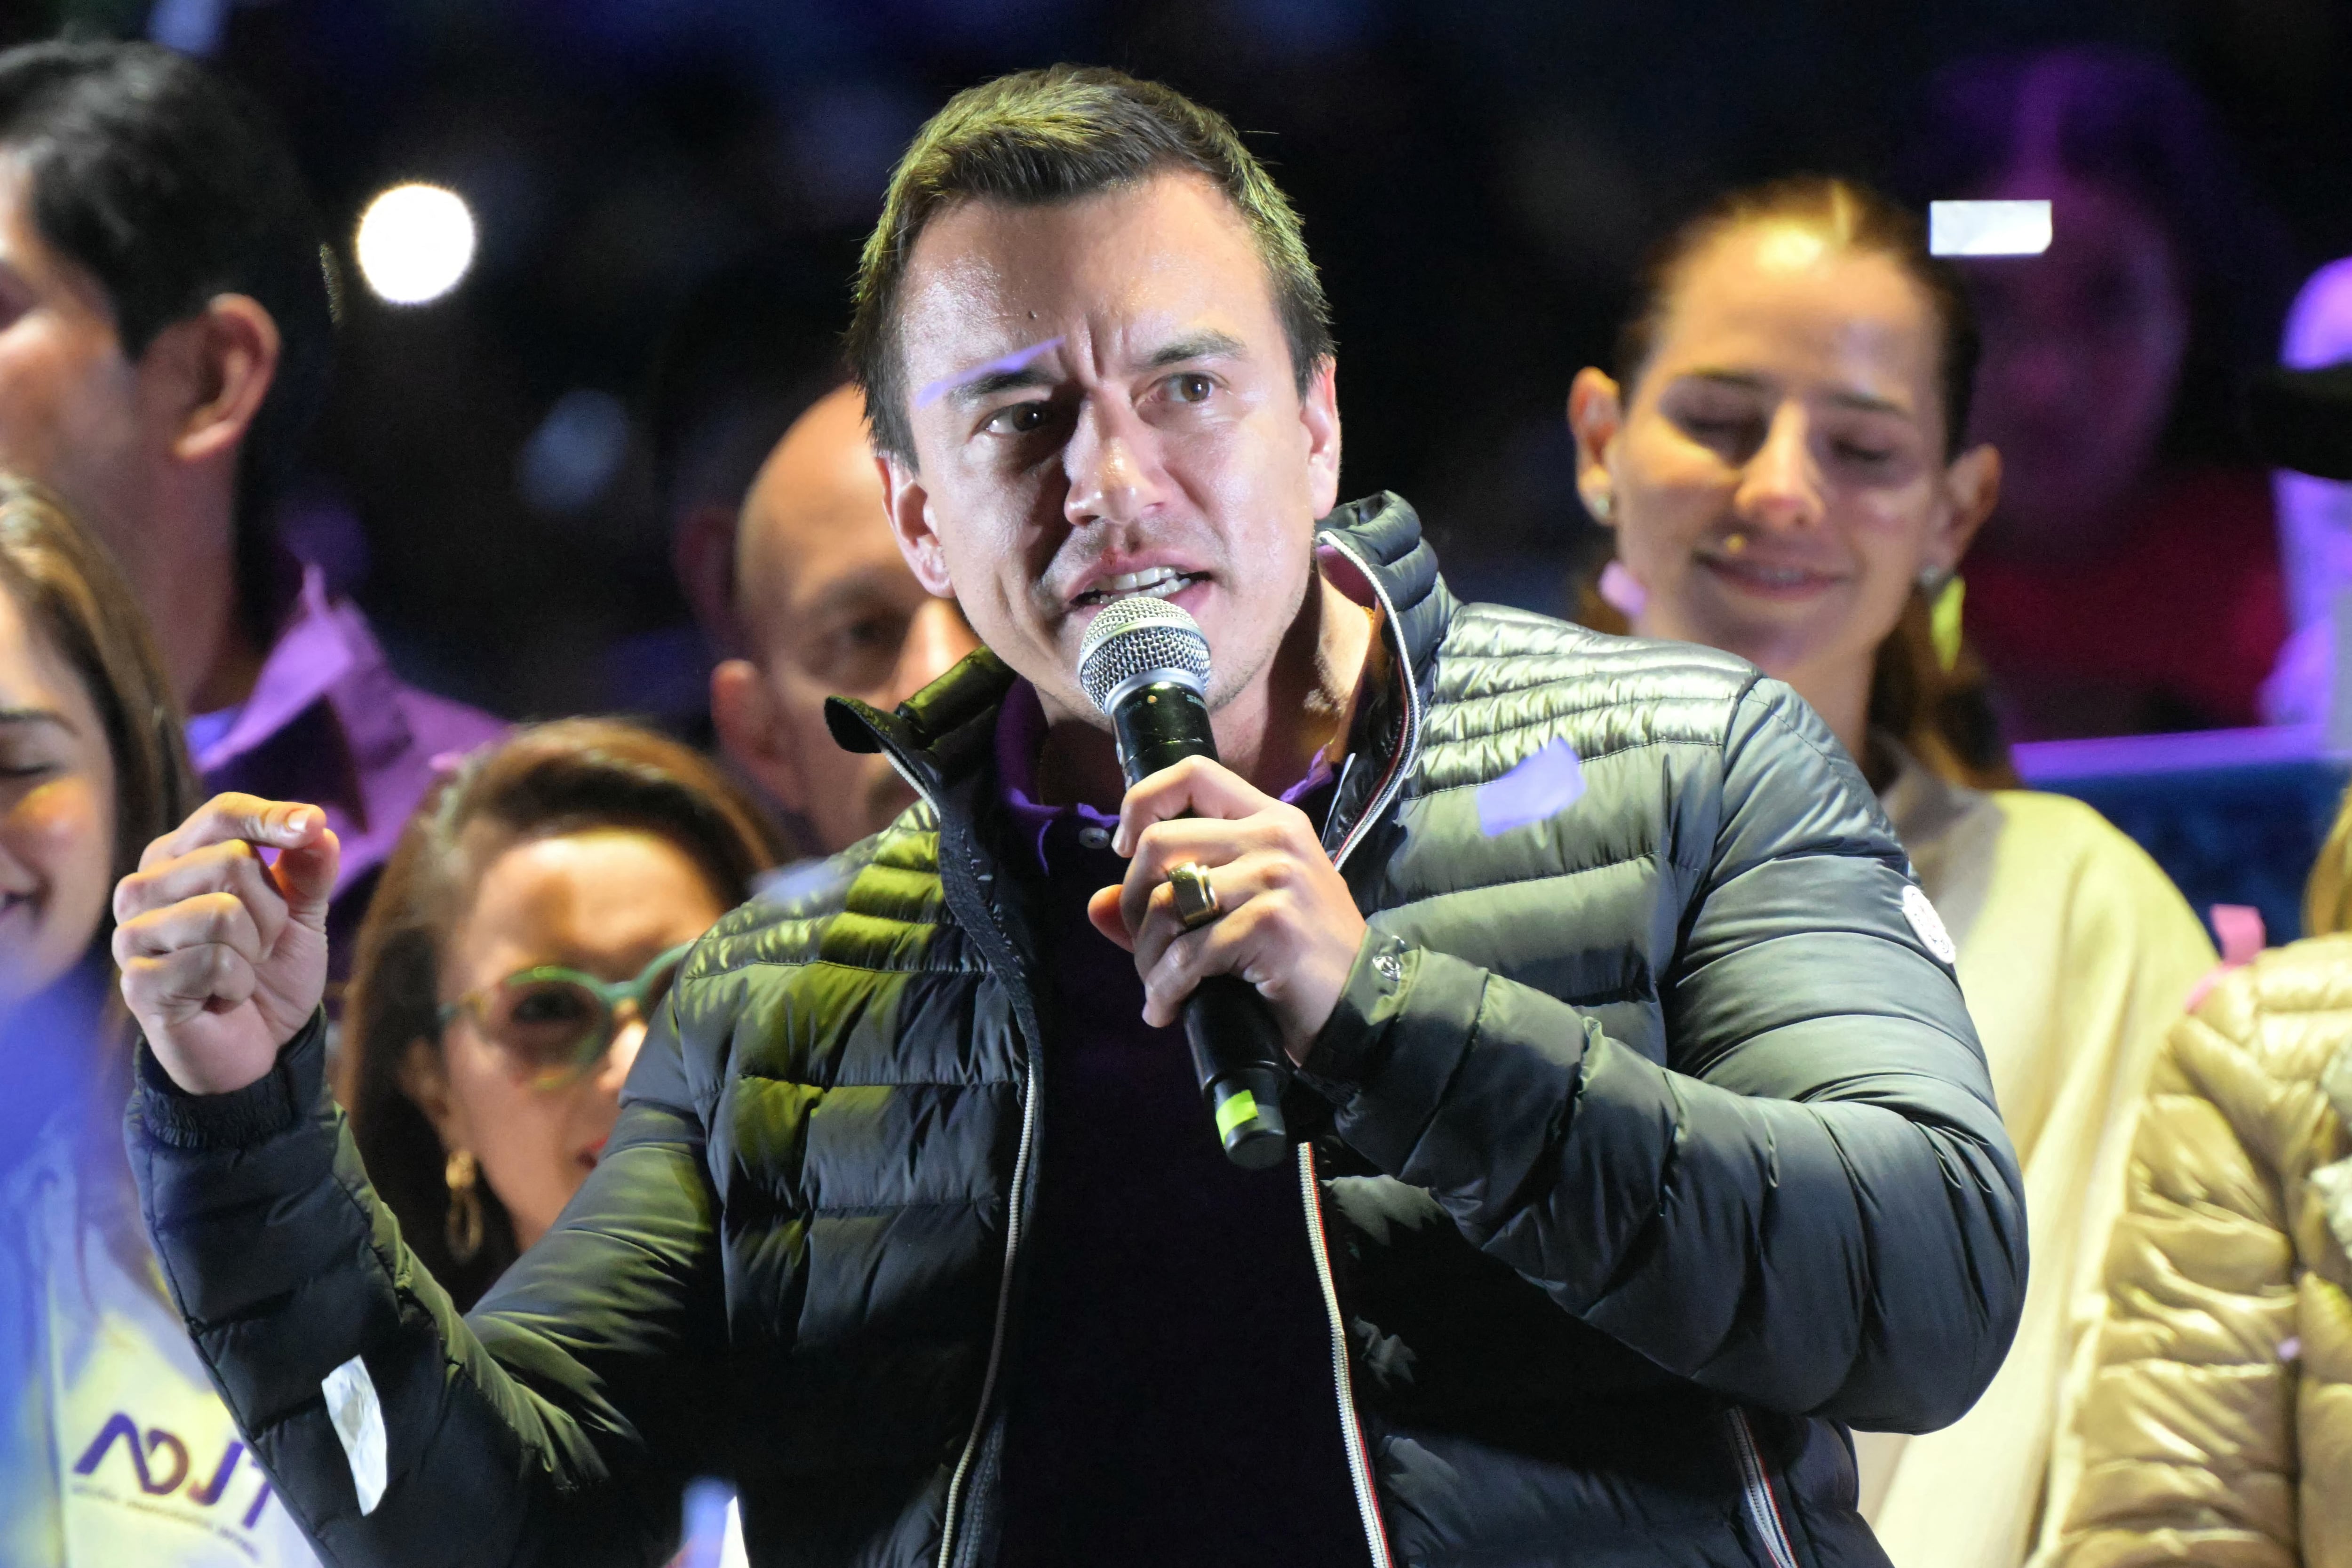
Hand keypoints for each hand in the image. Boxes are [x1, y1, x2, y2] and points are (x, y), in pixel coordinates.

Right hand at [113, 794, 339, 1094]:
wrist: (259, 1044)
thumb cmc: (272, 970)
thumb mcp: (302, 913)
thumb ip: (308, 868)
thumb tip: (316, 828)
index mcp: (178, 857)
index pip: (223, 815)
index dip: (271, 817)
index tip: (311, 826)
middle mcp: (144, 887)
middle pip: (232, 862)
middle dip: (272, 910)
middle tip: (260, 945)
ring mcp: (133, 935)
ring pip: (222, 912)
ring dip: (254, 949)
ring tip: (239, 971)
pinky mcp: (137, 981)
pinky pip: (214, 962)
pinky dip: (237, 985)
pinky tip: (222, 998)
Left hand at [1086, 755, 1366, 1062]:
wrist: (1364, 1007)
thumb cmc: (1300, 960)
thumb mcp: (1240, 913)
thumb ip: (1169, 901)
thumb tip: (1096, 904)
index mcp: (1270, 820)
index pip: (1193, 773)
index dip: (1143, 803)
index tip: (1127, 849)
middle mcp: (1275, 837)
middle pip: (1161, 842)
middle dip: (1134, 904)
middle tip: (1146, 946)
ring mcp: (1276, 877)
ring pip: (1168, 902)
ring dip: (1148, 956)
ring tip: (1157, 986)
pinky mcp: (1272, 923)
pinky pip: (1190, 953)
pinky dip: (1167, 988)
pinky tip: (1169, 1008)